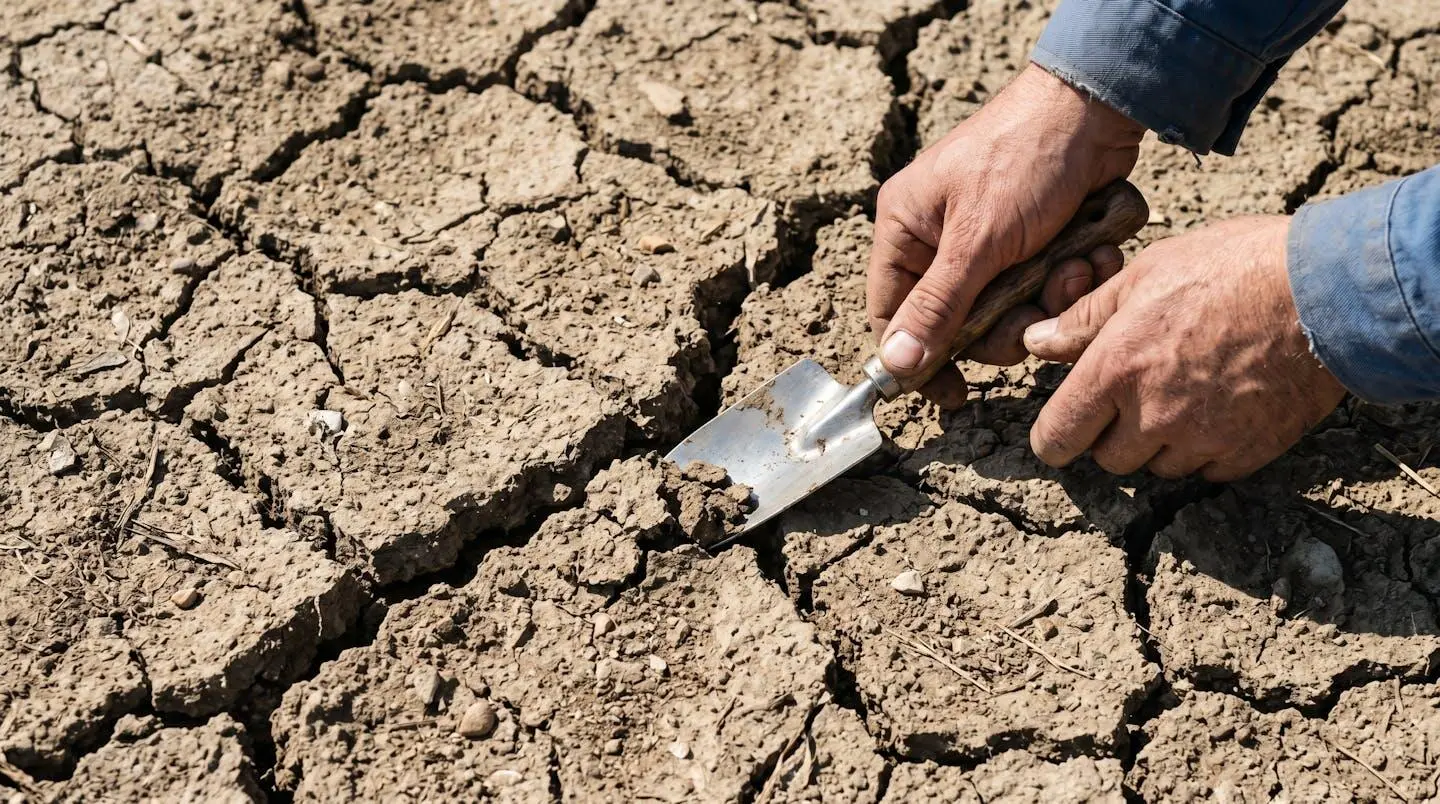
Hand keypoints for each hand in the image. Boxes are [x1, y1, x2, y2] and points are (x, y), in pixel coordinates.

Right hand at [867, 63, 1144, 406]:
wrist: (1098, 106)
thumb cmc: (1024, 157)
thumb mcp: (977, 240)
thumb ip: (937, 306)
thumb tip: (895, 364)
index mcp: (906, 229)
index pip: (892, 314)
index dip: (919, 360)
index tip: (954, 395)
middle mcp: (940, 237)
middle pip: (959, 323)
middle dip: (1008, 324)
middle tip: (1037, 312)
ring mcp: (988, 240)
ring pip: (1009, 310)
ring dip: (1048, 298)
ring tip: (1076, 268)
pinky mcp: (1033, 240)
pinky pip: (1044, 286)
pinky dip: (1072, 278)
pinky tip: (1092, 254)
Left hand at [1024, 216, 1347, 480]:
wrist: (1325, 290)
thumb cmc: (1232, 267)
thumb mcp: (1146, 274)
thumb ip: (1084, 317)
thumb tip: (1038, 341)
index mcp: (1116, 370)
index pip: (1057, 439)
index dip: (1056, 436)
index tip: (1065, 426)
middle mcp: (1153, 415)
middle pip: (1107, 458)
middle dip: (1112, 432)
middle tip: (1136, 393)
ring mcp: (1202, 439)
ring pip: (1158, 467)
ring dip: (1160, 443)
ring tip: (1186, 392)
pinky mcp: (1247, 453)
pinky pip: (1208, 470)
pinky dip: (1207, 449)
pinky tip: (1222, 406)